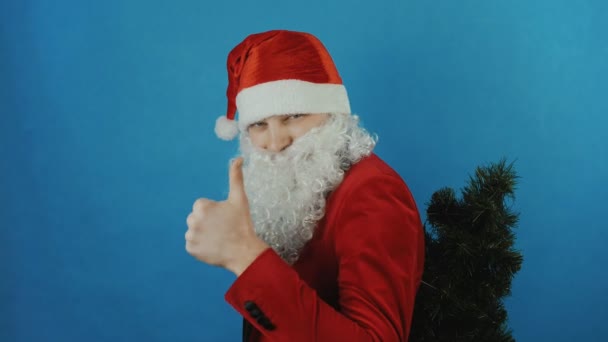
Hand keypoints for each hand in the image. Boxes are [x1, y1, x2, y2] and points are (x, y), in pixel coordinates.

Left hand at [185, 157, 268, 275]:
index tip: (224, 219)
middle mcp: (192, 220)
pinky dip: (201, 246)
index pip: (202, 206)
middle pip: (196, 218)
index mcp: (201, 206)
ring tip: (219, 238)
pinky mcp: (191, 249)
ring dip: (203, 234)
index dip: (215, 212)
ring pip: (194, 231)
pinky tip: (213, 246)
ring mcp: (191, 236)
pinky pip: (193, 244)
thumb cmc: (242, 224)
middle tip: (222, 229)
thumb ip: (236, 177)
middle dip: (207, 222)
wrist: (244, 252)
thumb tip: (238, 158)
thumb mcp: (240, 199)